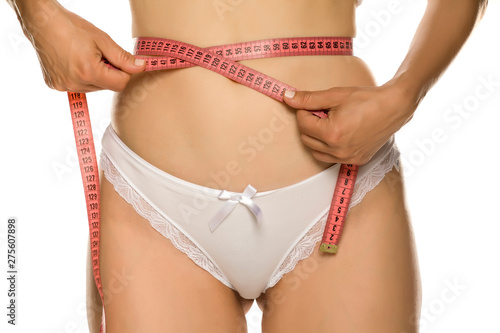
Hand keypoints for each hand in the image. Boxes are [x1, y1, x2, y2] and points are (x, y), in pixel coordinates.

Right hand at [20, 1, 145, 91]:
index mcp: (89, 73)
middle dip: (108, 72)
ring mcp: (63, 86)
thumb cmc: (72, 27)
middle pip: (107, 86)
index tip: (116, 59)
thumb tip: (142, 67)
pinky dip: (80, 77)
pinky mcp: (55, 85)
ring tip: (83, 56)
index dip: (123, 71)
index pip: (120, 84)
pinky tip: (72, 62)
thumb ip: (123, 58)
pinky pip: (78, 86)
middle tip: (97, 54)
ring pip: (93, 87)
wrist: (42, 22)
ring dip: (95, 75)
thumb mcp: (102, 40)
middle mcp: (75, 84)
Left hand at [283, 83, 415, 164]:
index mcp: (331, 134)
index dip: (304, 110)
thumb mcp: (335, 95)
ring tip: (331, 122)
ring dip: (316, 137)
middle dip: (309, 124)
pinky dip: (329, 147)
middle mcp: (338, 150)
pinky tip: (340, 132)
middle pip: (306, 138)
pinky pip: (331, 158)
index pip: (302, 123)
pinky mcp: (356, 161)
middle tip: (324, 111)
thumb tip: (287, 98)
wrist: (394, 107)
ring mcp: (347, 158)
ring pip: (316, 151)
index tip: (314, 104)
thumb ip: (309, 99)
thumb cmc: (367, 99)